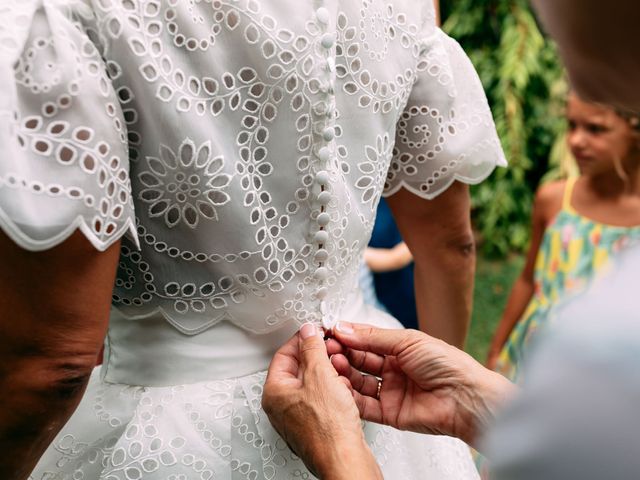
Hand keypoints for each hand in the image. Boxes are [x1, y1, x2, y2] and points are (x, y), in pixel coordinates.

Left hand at [263, 323, 381, 479]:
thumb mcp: (320, 375)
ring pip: (313, 385)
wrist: (344, 459)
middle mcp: (281, 407)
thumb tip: (307, 331)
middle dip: (319, 358)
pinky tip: (345, 393)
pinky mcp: (315, 427)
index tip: (316, 332)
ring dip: (329, 375)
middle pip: (299, 369)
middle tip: (332, 351)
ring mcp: (298, 419)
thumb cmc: (328, 428)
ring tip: (341, 374)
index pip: (284, 354)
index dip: (302, 339)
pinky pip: (323, 401)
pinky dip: (334, 392)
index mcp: (274, 392)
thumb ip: (312, 348)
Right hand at [328, 322, 515, 448]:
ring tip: (332, 364)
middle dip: (342, 354)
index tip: (329, 332)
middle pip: (360, 361)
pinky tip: (340, 387)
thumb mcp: (407, 341)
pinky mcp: (390, 413)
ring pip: (359, 382)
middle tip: (326, 348)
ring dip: (343, 373)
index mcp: (400, 348)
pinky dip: (350, 397)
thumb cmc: (448, 364)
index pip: (366, 340)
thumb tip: (345, 329)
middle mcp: (394, 369)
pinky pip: (365, 406)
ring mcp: (392, 391)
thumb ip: (372, 337)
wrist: (466, 397)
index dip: (347, 336)